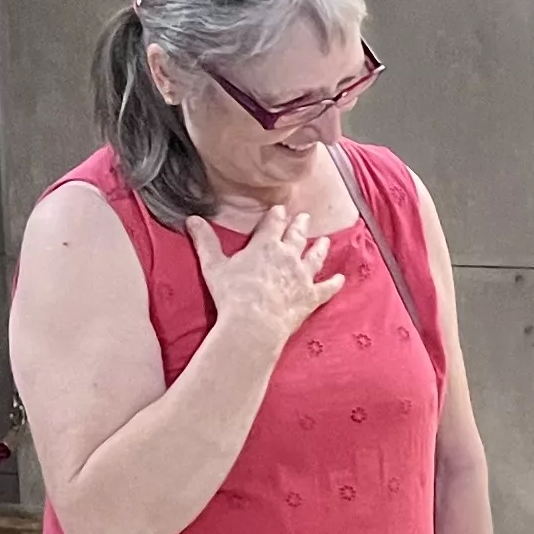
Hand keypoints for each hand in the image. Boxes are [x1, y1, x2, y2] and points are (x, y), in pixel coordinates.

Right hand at [188, 207, 343, 361]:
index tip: (280, 209)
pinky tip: (341, 279)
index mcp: (265, 245)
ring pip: (315, 257)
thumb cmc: (232, 295)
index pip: (273, 223)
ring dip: (320, 248)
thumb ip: (205, 241)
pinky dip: (334, 283)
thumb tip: (192, 219)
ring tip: (324, 241)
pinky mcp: (311, 297)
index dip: (277, 215)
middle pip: (297, 235)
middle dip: (300, 225)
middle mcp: (288, 256)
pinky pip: (326, 288)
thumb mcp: (213, 265)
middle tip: (304, 217)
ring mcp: (302, 276)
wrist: (254, 324)